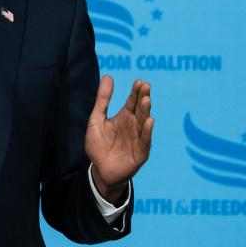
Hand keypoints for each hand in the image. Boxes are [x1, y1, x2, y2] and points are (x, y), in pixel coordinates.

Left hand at [85, 76, 153, 202]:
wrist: (100, 170)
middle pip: (140, 109)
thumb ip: (102, 100)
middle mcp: (133, 125)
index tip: (139, 81)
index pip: (132, 101)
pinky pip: (145, 140)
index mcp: (124, 117)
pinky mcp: (140, 152)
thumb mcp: (96, 119)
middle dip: (143, 98)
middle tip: (145, 86)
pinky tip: (149, 121)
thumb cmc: (98, 145)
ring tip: (146, 100)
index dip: (135, 92)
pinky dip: (147, 131)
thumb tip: (108, 76)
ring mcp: (138, 138)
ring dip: (145, 111)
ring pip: (143, 122)